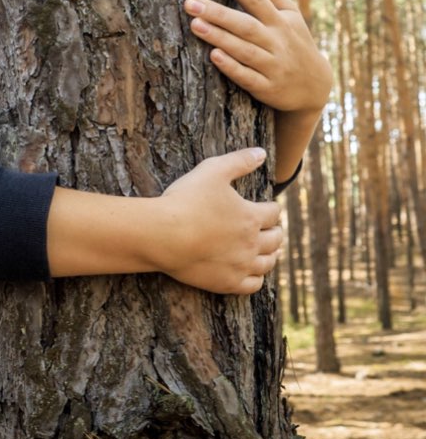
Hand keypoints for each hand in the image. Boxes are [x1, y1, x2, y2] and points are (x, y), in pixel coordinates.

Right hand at [153, 148, 283, 294]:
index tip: (267, 207)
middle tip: (271, 229)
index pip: (273, 212)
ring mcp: (241, 265)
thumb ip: (239, 160)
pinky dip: (257, 278)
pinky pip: (253, 285)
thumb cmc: (185, 201)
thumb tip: (262, 152)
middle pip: (275, 239)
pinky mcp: (227, 283)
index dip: (271, 208)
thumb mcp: (212, 171)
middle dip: (275, 232)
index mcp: (251, 216)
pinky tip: (252, 273)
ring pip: (268, 263)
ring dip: (270, 255)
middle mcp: (252, 243)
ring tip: (267, 251)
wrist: (163, 236)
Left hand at [183, 0, 330, 114]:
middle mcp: (276, 42)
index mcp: (280, 21)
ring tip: (195, 24)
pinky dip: (232, 67)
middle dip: (218, 13)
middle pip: (245, 24)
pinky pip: (247, 77)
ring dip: (220, 37)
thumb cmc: (295, 42)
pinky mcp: (266, 88)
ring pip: (244, 50)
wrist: (315, 86)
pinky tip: (213, 55)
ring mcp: (272, 65)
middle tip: (190, 2)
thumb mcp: (289, 15)